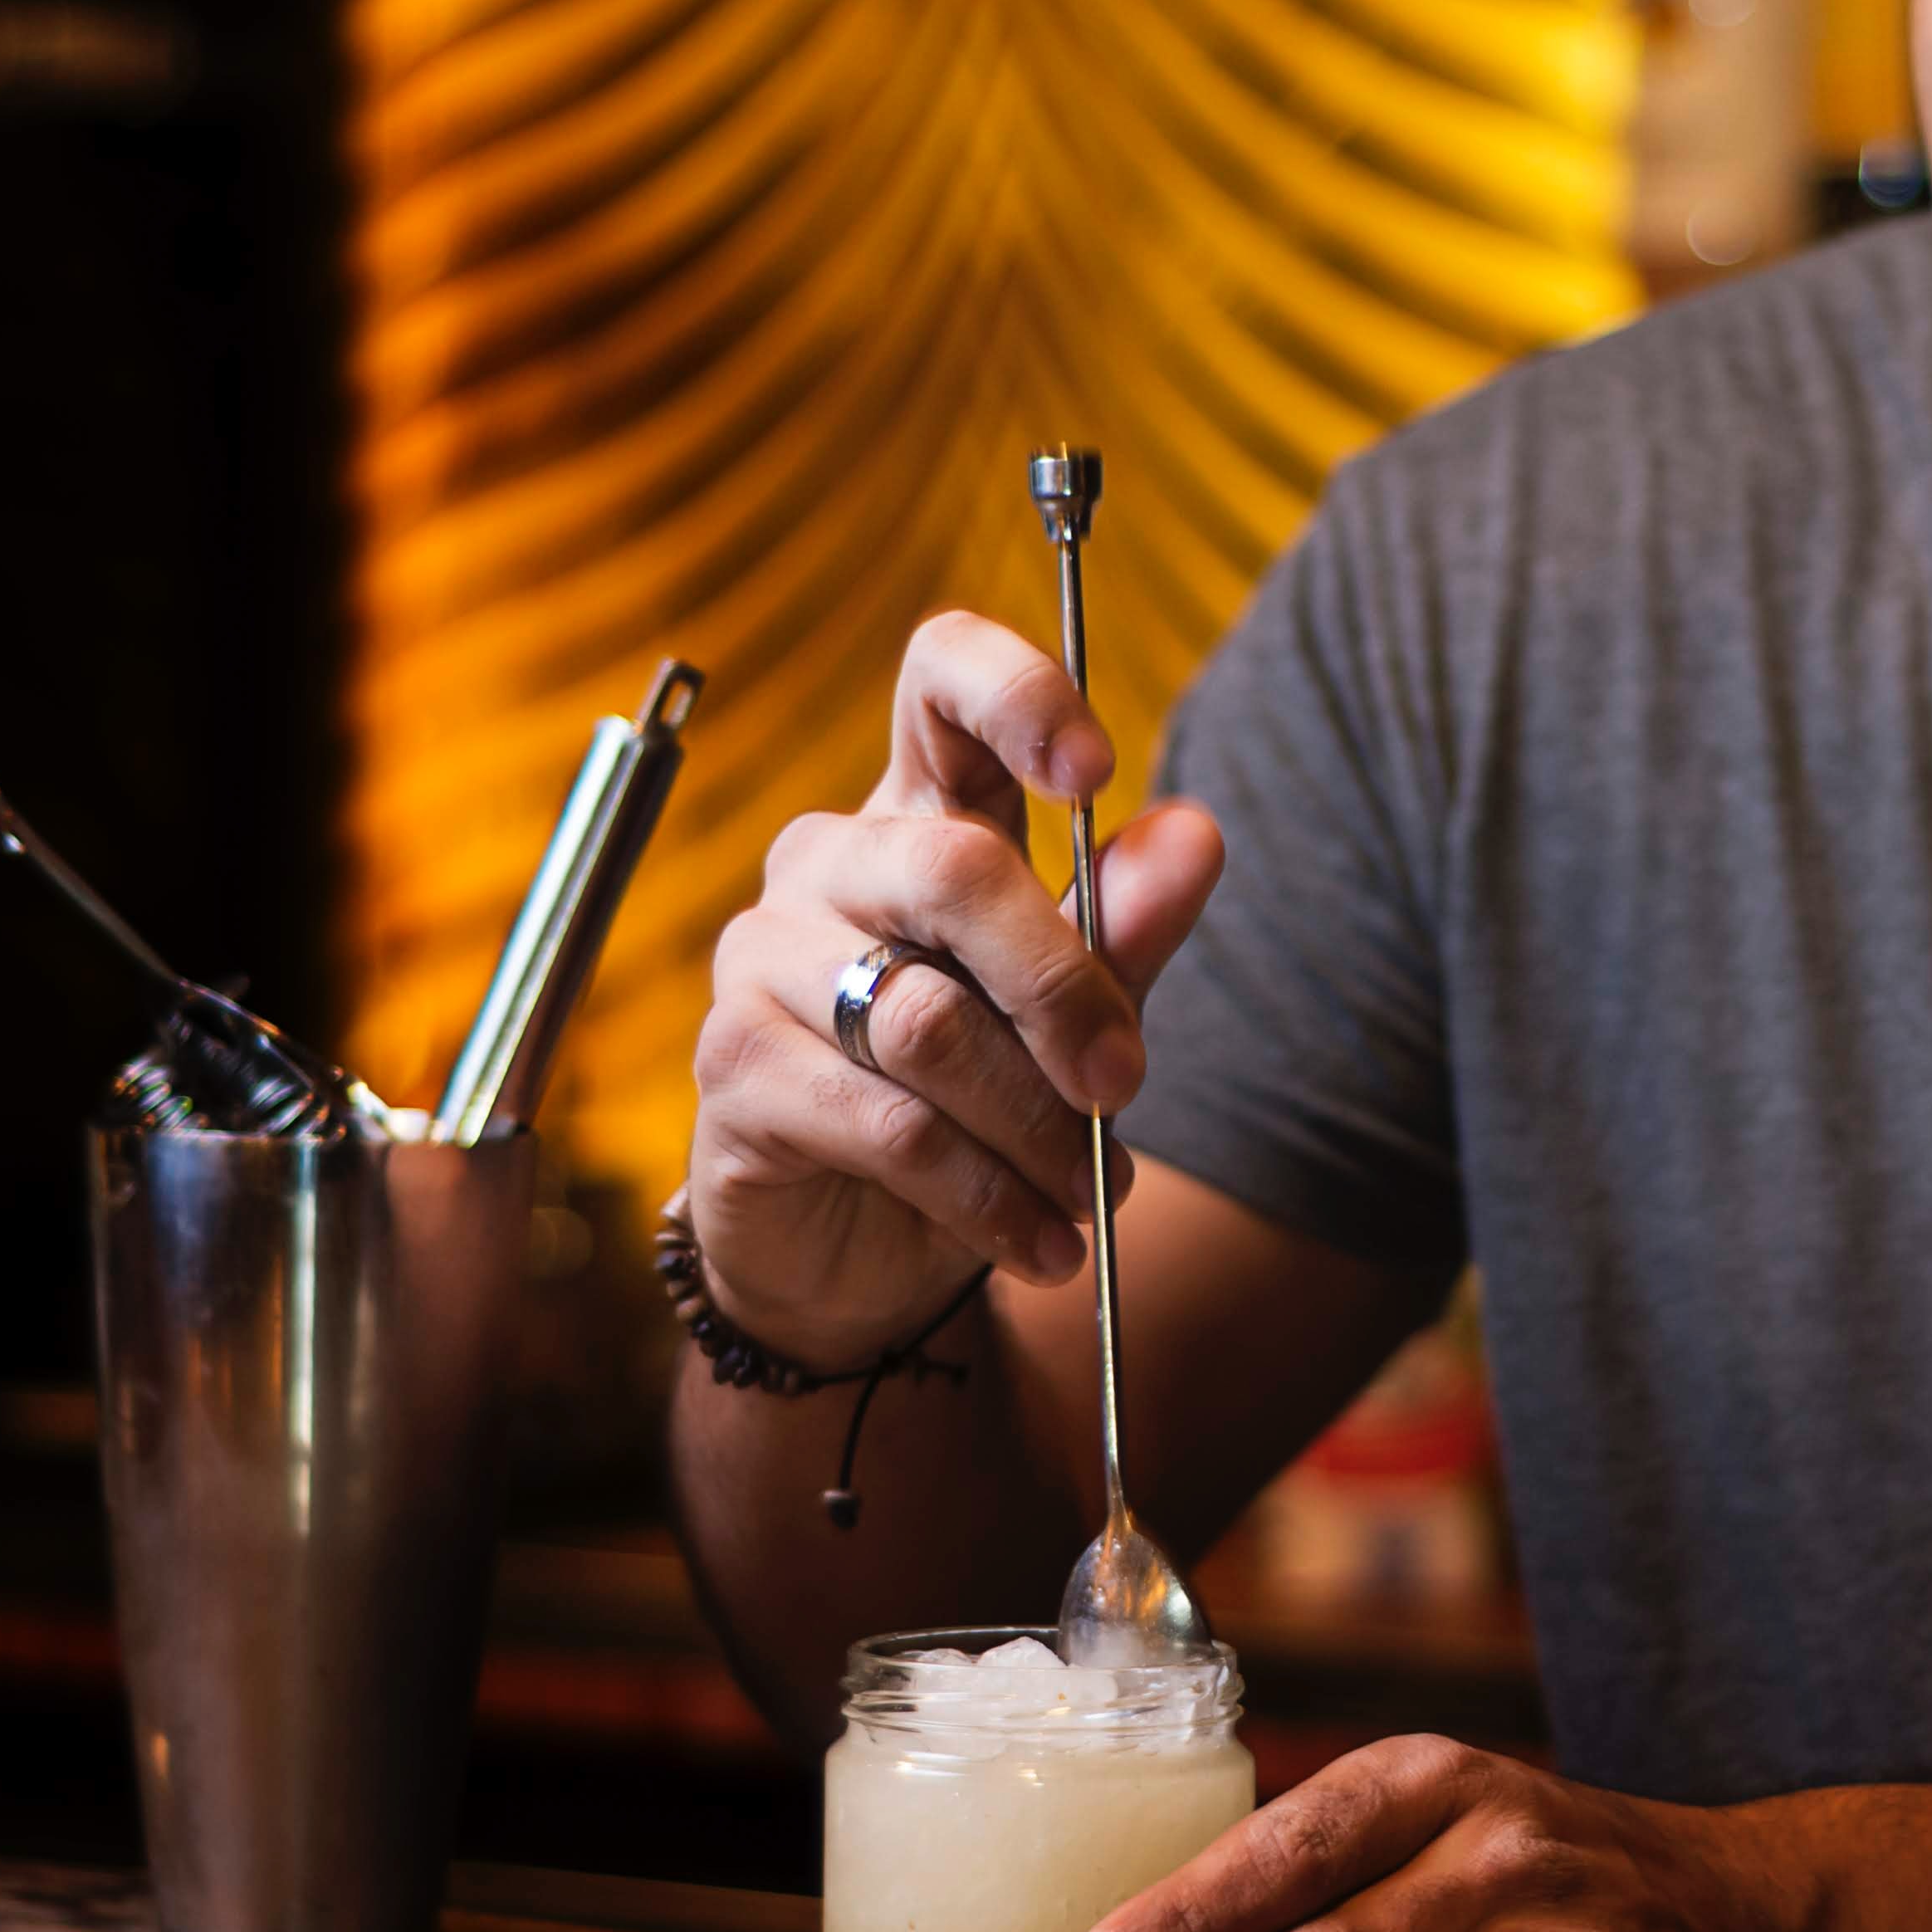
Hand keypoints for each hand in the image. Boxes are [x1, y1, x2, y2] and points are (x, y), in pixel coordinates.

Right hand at [688, 610, 1224, 1366]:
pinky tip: (1041, 1243)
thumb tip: (1197, 832)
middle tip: (1124, 1084)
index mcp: (922, 813)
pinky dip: (984, 1193)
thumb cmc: (976, 1105)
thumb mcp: (1074, 1015)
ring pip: (924, 1019)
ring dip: (1034, 1126)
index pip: (940, 676)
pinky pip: (885, 1121)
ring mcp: (765, 956)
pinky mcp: (734, 1065)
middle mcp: (831, 860)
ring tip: (1090, 1197)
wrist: (862, 1256)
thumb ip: (1126, 926)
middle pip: (953, 868)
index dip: (1018, 691)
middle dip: (1063, 988)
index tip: (1098, 768)